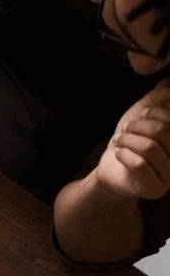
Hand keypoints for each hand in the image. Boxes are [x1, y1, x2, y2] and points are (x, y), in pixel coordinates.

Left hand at [93, 78, 169, 201]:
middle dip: (139, 126)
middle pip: (163, 132)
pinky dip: (124, 154)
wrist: (111, 172)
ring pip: (149, 148)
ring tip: (119, 140)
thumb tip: (166, 85)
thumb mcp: (143, 117)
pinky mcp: (154, 190)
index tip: (142, 114)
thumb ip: (157, 100)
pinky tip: (118, 153)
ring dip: (128, 140)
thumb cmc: (131, 143)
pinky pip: (139, 164)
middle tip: (126, 129)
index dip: (157, 111)